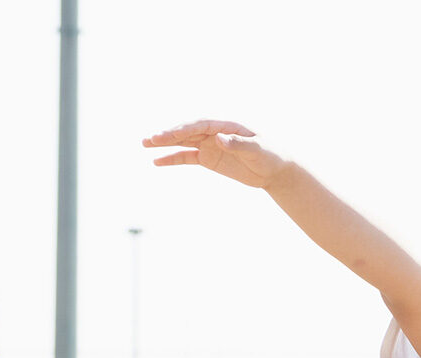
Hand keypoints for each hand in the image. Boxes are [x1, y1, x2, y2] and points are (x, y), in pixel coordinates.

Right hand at [142, 119, 292, 188]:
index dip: (184, 129)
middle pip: (187, 131)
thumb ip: (239, 144)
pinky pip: (187, 157)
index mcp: (226, 124)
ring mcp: (210, 145)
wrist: (275, 170)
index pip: (200, 124)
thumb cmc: (271, 155)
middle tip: (150, 139)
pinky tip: (157, 161)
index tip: (168, 135)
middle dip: (168, 135)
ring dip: (165, 143)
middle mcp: (214, 132)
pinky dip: (172, 159)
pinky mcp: (209, 158)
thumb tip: (220, 139)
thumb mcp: (258, 150)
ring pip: (183, 142)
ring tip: (145, 144)